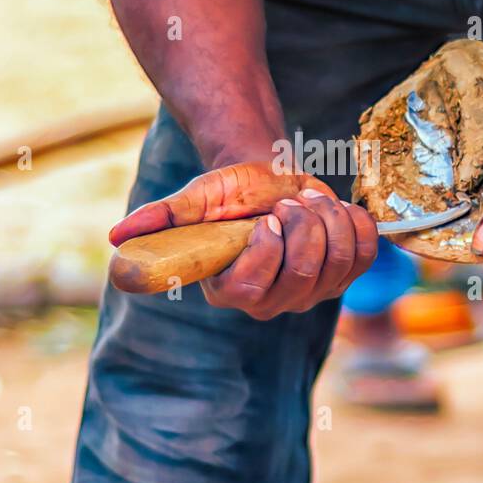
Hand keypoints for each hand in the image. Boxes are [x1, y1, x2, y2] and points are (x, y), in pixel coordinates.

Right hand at [110, 162, 378, 317]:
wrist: (270, 181)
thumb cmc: (229, 193)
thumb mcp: (194, 200)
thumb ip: (160, 219)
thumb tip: (116, 239)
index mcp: (232, 290)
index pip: (256, 286)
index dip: (269, 248)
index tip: (268, 216)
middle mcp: (273, 301)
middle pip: (304, 273)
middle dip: (304, 225)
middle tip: (290, 200)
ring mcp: (313, 292)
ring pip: (339, 261)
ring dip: (329, 217)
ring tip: (308, 200)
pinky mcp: (346, 275)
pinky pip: (366, 254)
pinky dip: (356, 222)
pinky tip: (334, 211)